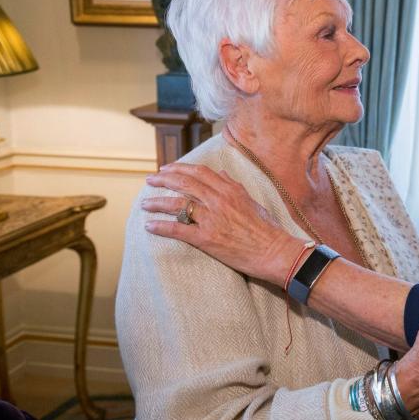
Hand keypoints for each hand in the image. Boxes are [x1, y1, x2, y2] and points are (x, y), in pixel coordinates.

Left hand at [142, 163, 305, 285]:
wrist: (273, 251)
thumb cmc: (266, 228)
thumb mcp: (252, 201)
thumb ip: (234, 186)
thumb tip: (220, 173)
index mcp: (230, 190)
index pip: (199, 172)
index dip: (179, 168)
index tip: (167, 169)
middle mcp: (218, 200)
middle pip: (184, 184)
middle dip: (163, 180)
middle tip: (150, 181)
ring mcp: (211, 219)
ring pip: (177, 205)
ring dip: (157, 203)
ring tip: (145, 204)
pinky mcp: (206, 238)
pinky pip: (178, 230)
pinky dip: (161, 227)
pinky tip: (149, 226)